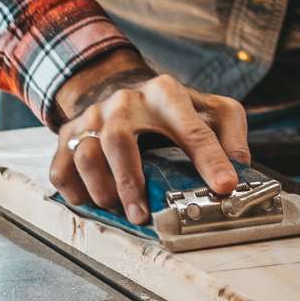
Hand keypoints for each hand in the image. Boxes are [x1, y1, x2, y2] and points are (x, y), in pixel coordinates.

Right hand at [48, 61, 249, 225]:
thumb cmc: (172, 109)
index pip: (192, 128)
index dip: (210, 160)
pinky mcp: (70, 135)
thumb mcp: (210, 109)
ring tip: (123, 211)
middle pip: (118, 139)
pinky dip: (76, 193)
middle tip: (143, 214)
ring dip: (103, 190)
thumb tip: (237, 168)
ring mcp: (93, 117)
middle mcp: (125, 102)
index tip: (224, 187)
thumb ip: (229, 133)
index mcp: (166, 94)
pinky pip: (61, 168)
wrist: (122, 86)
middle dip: (131, 182)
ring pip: (86, 155)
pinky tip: (95, 202)